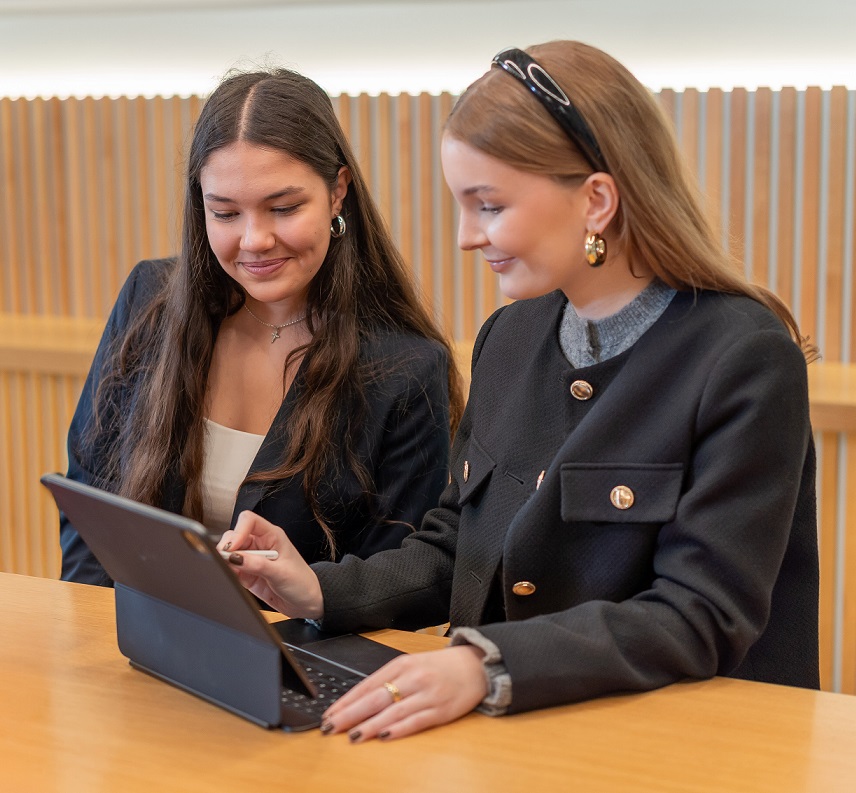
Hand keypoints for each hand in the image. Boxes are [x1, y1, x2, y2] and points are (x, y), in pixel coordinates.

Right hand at [217, 511, 322, 618]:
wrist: (305, 603)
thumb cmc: (302, 583)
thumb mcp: (281, 573)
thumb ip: (258, 565)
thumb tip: (235, 558)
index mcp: (272, 535)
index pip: (249, 521)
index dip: (238, 531)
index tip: (232, 547)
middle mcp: (260, 544)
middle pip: (235, 535)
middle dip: (227, 547)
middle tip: (226, 561)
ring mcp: (252, 559)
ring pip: (230, 552)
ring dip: (226, 560)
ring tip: (233, 571)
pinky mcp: (247, 573)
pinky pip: (231, 568)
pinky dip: (228, 572)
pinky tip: (234, 577)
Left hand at [320, 645, 488, 741]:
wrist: (475, 666)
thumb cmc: (439, 667)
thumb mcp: (411, 665)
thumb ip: (387, 681)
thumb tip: (357, 700)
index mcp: (401, 665)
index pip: (367, 684)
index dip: (346, 701)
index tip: (329, 714)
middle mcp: (412, 678)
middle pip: (376, 698)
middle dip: (350, 714)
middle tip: (331, 727)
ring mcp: (426, 694)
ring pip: (393, 712)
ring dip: (370, 725)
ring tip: (352, 737)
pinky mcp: (440, 710)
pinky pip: (415, 721)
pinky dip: (398, 729)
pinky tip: (384, 736)